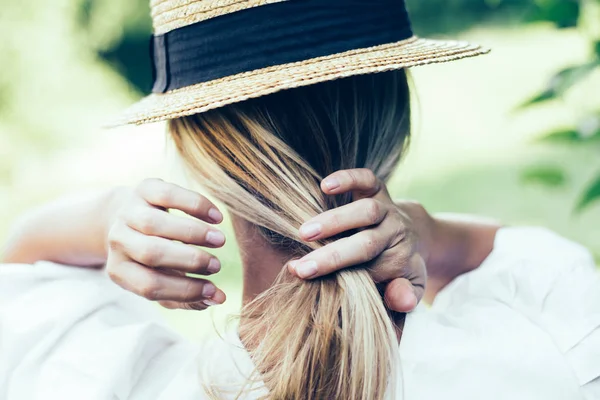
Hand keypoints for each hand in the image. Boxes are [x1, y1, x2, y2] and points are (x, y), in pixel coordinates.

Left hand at [105, 178, 226, 309]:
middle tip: (217, 265)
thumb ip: (188, 296)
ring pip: (156, 224)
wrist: (128, 216)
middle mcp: (118, 241)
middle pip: (152, 253)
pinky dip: (196, 205)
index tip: (213, 290)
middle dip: (189, 260)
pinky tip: (217, 218)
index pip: (150, 286)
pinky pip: (169, 194)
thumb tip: (218, 299)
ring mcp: (128, 212)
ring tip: (220, 241)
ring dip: (194, 233)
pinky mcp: (143, 188)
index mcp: (120, 270)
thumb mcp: (163, 279)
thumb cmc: (153, 257)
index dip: (184, 290)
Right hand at [288, 169, 431, 312]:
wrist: (413, 236)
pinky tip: (325, 186)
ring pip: (367, 211)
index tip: (303, 279)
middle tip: (301, 267)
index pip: (368, 272)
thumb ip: (405, 295)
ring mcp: (387, 209)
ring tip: (304, 233)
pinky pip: (368, 180)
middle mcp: (395, 233)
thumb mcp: (409, 287)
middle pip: (367, 245)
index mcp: (399, 260)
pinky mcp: (379, 189)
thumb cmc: (399, 268)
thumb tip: (402, 302)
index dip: (336, 276)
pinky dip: (349, 179)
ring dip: (336, 221)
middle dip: (333, 257)